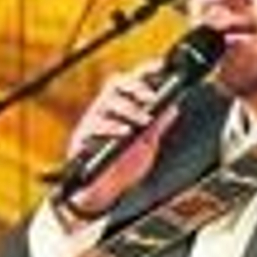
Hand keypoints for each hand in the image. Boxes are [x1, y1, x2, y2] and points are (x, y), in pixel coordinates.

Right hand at [56, 64, 180, 217]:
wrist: (106, 189)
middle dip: (136, 86)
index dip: (145, 70)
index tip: (161, 66)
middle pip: (116, 83)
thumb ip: (158, 125)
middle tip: (151, 98)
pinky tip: (125, 132)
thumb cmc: (124, 164)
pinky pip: (95, 125)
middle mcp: (106, 109)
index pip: (132, 81)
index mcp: (122, 107)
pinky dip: (113, 127)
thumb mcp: (147, 144)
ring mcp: (93, 121)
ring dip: (129, 109)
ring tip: (144, 121)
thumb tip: (173, 107)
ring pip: (107, 102)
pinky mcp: (83, 137)